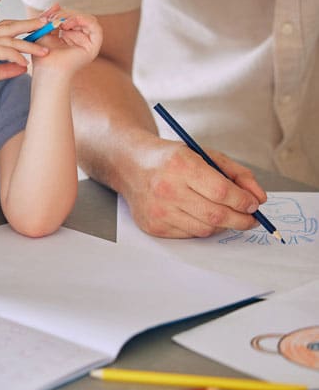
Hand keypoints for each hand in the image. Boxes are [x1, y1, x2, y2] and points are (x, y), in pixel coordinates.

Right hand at [0, 17, 49, 97]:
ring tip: (44, 51)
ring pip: (11, 40)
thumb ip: (8, 68)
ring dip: (29, 45)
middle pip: (12, 26)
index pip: (10, 26)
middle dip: (32, 24)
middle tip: (49, 24)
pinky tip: (25, 64)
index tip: (42, 24)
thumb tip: (25, 67)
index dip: (26, 23)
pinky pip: (3, 52)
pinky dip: (15, 57)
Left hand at [31, 4, 101, 77]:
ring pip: (88, 19)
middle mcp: (82, 39)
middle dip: (66, 14)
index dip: (61, 12)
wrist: (46, 71)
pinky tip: (68, 24)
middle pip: (80, 16)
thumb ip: (50, 17)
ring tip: (59, 23)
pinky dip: (83, 20)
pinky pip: (96, 27)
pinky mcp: (94, 47)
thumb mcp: (44, 31)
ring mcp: (88, 43)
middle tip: (53, 18)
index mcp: (71, 36)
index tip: (49, 15)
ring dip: (73, 16)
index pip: (72, 16)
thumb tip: (57, 4)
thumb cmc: (42, 56)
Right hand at [123, 138, 265, 237]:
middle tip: (250, 218)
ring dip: (222, 224)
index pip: (222, 192)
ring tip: (224, 214)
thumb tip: (259, 198)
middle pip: (216, 215)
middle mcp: (166, 189)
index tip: (253, 204)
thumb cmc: (171, 159)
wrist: (130, 165)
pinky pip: (189, 234)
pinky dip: (201, 227)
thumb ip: (236, 174)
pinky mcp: (153, 226)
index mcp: (181, 165)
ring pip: (205, 229)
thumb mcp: (205, 155)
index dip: (244, 201)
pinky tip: (198, 215)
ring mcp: (158, 210)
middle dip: (241, 219)